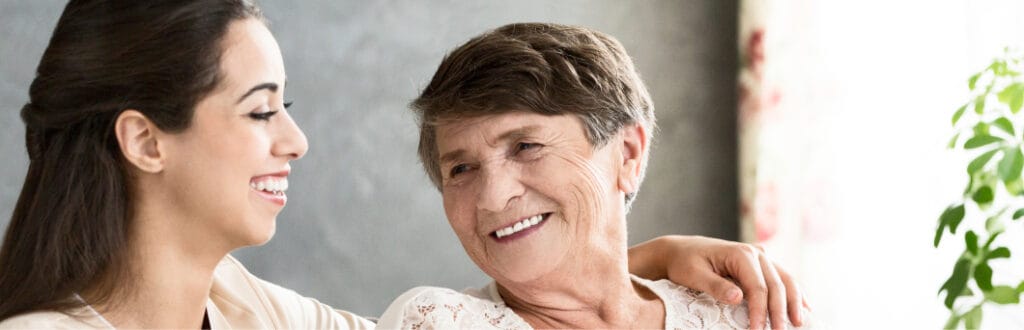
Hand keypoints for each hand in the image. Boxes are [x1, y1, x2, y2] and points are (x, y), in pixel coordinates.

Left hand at [627, 235, 807, 328]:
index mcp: (740, 254)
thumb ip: (715, 286)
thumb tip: (738, 298)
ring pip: (785, 279)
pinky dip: (794, 292)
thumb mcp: (693, 274)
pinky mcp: (761, 263)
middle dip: (779, 311)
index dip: (760, 310)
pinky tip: (803, 307)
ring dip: (794, 301)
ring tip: (799, 322)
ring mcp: (761, 256)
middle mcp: (756, 252)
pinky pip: (782, 277)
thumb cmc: (684, 262)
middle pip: (776, 285)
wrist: (681, 250)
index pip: (758, 287)